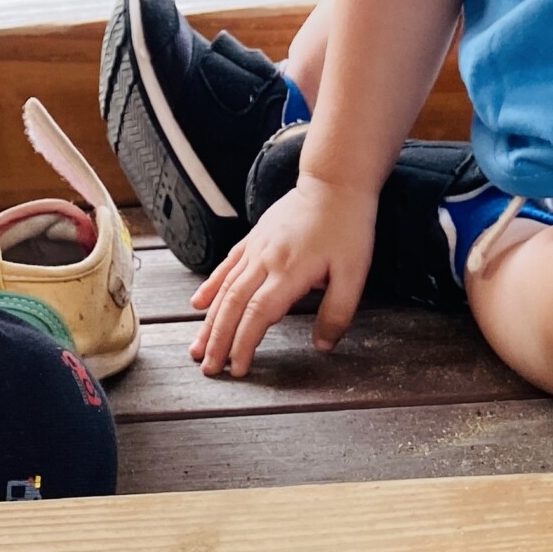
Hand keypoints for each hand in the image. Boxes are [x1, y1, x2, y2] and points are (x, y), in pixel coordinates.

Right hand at [188, 175, 375, 377]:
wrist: (334, 182)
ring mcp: (255, 248)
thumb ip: (337, 312)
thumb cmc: (348, 226)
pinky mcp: (254, 238)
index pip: (258, 315)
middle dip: (218, 340)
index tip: (237, 369)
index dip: (244, 344)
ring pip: (224, 289)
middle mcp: (265, 261)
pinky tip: (199, 304)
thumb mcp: (355, 274)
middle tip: (208, 368)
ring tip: (197, 347)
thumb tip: (322, 346)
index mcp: (289, 272)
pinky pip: (227, 266)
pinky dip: (211, 286)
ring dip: (209, 321)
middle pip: (233, 306)